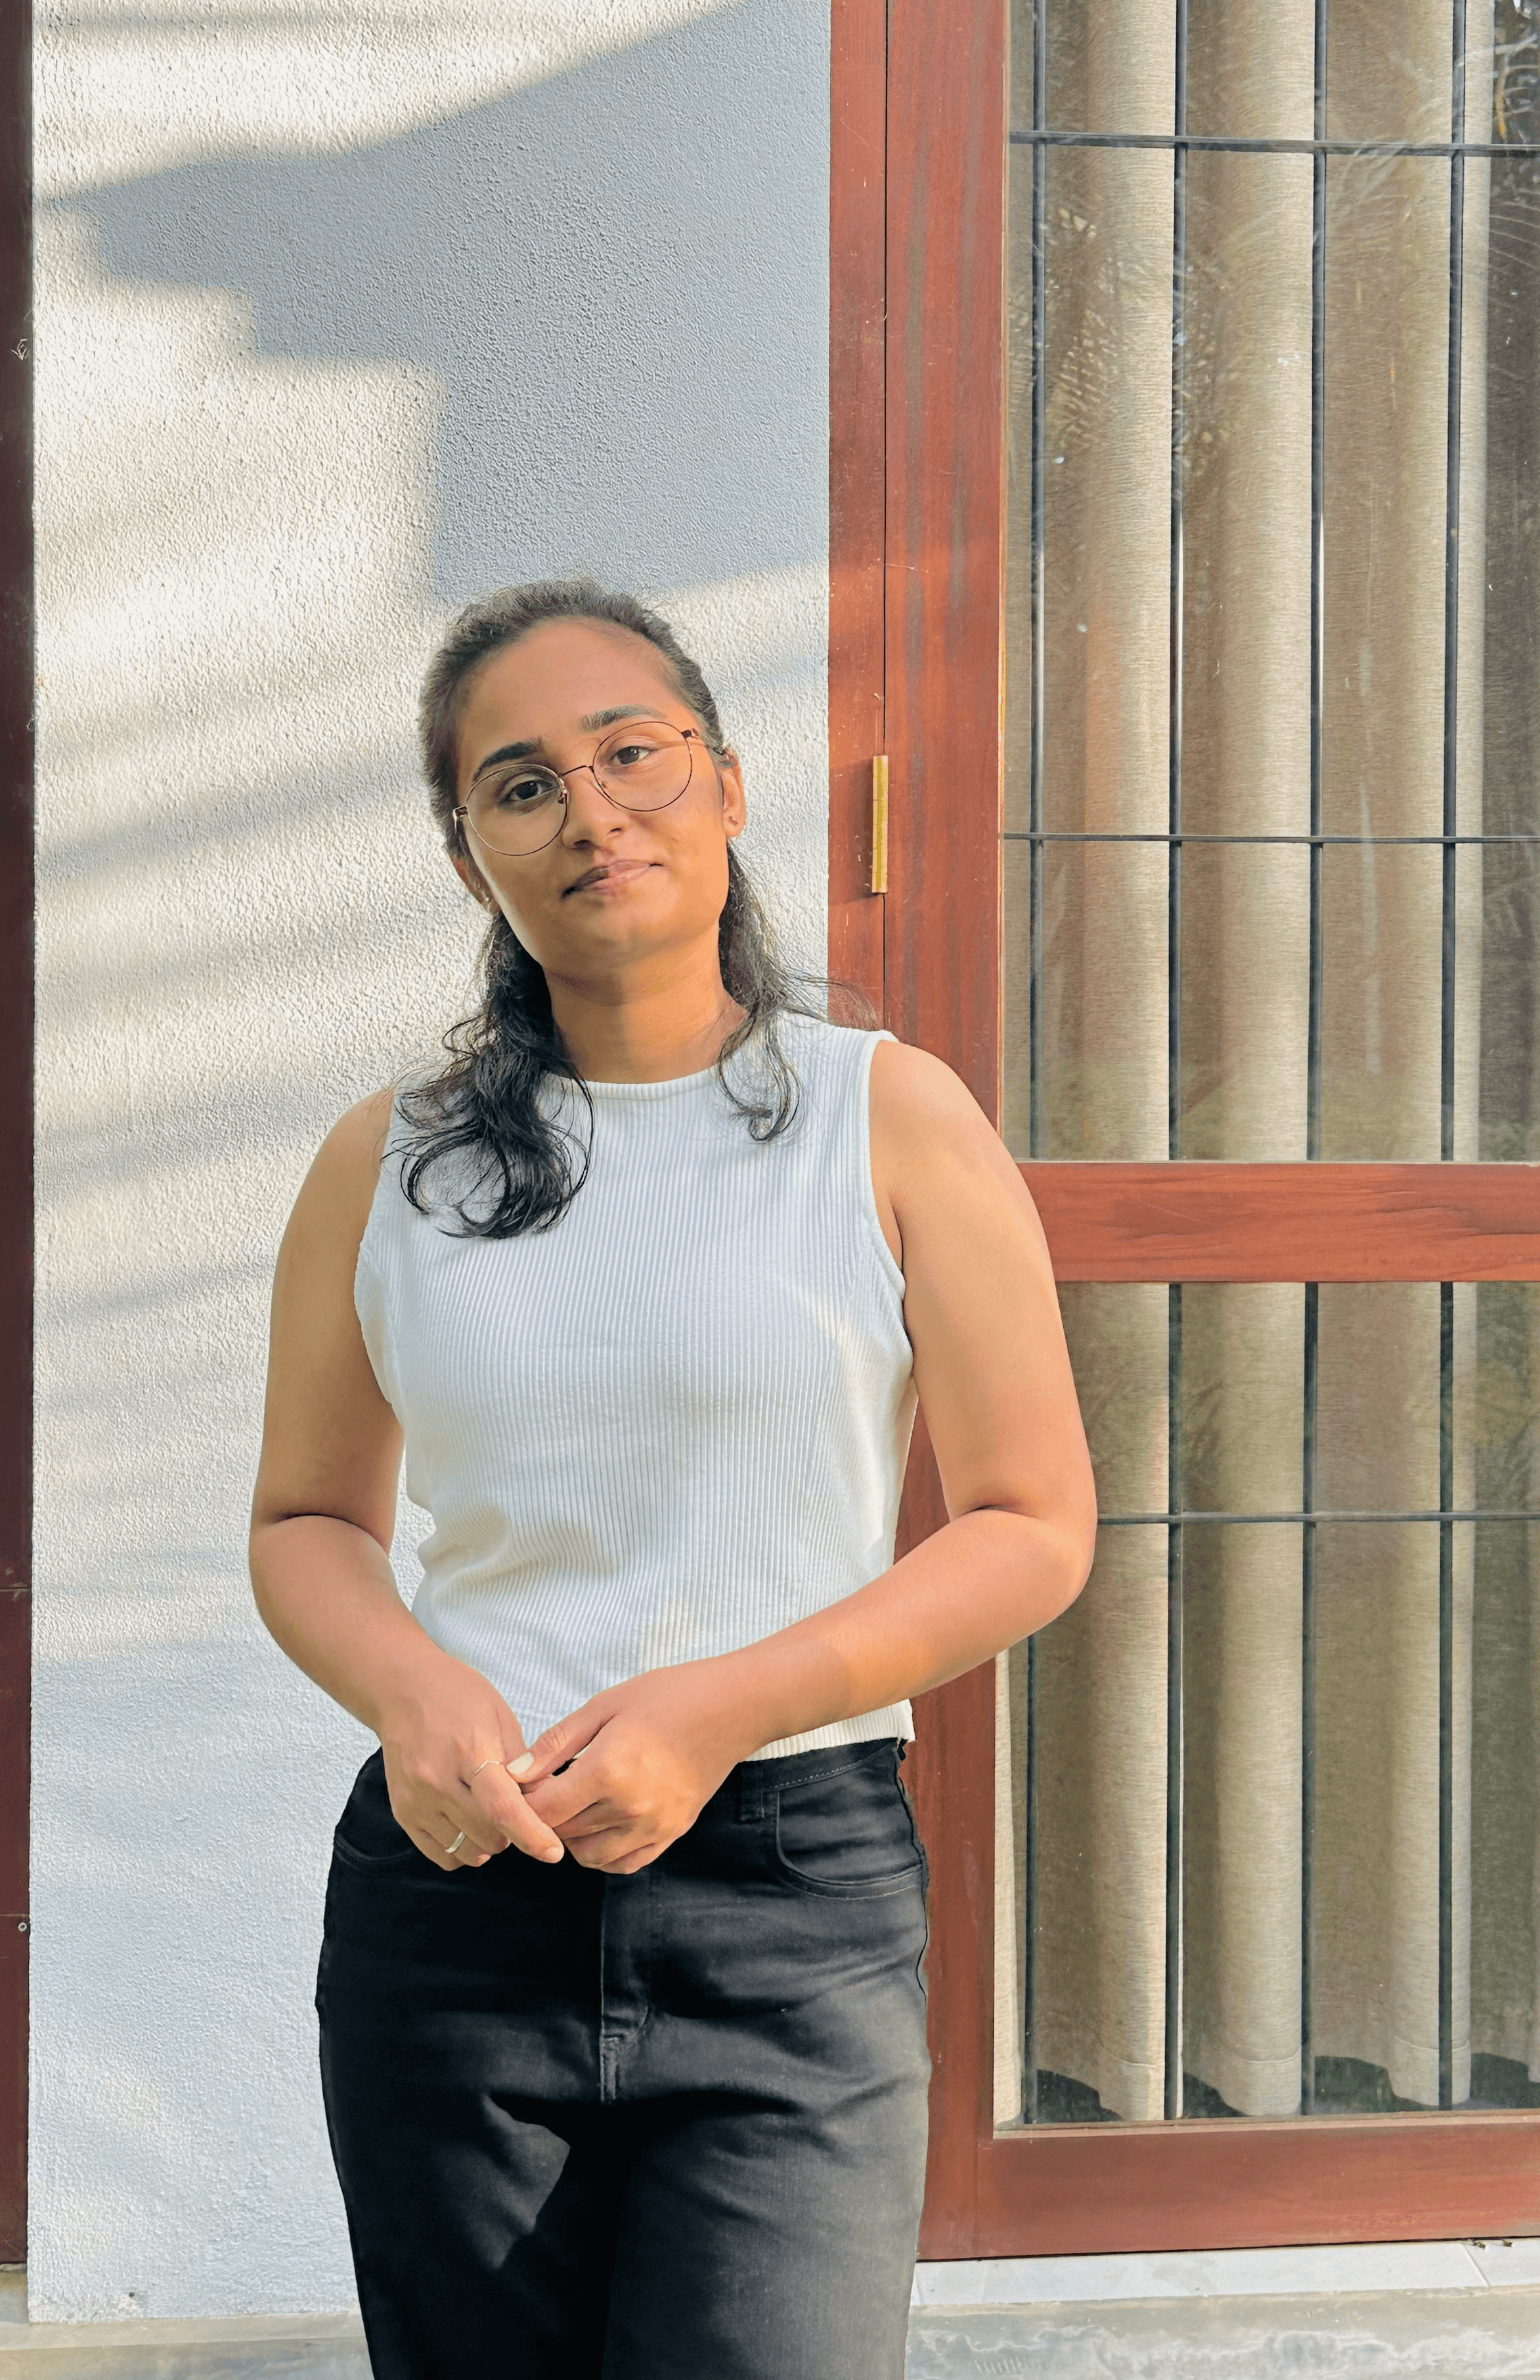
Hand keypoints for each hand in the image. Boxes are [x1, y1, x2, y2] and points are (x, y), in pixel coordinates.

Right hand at [375, 1648, 566, 1870]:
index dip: (531, 1835)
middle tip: (515, 1809)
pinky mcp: (403, 1812)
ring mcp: (416, 1800)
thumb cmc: (457, 1697)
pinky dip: (462, 1849)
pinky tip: (468, 1825)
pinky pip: (441, 1854)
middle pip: (487, 1835)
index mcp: (469, 1751)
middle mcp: (437, 1780)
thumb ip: (523, 1765)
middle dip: (512, 1832)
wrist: (402, 1690)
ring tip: (490, 1815)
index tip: (552, 1851)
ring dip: (488, 1843)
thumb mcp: (501, 1718)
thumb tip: (545, 1804)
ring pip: (466, 1851)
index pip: (502, 1809)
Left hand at [516, 1659, 763, 1873]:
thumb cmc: (668, 1697)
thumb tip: (513, 1773)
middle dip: (544, 1815)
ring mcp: (654, 1827)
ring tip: (575, 1802)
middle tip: (546, 1787)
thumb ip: (556, 1743)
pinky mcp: (671, 1834)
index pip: (543, 1811)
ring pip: (589, 1856)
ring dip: (572, 1836)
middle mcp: (630, 1808)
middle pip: (562, 1834)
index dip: (523, 1801)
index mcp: (608, 1771)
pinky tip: (601, 1821)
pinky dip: (603, 1852)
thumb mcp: (604, 1706)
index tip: (522, 1783)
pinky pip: (623, 1863)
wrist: (732, 1709)